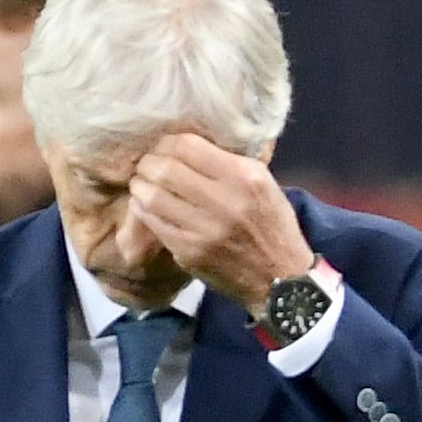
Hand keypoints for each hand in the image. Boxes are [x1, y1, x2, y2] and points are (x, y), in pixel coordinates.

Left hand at [127, 133, 312, 314]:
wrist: (280, 279)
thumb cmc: (272, 225)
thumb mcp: (263, 183)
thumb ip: (229, 161)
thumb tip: (188, 144)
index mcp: (244, 177)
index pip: (188, 147)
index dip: (167, 142)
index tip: (163, 145)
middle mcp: (224, 202)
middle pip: (165, 169)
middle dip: (148, 162)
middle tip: (146, 164)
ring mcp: (204, 230)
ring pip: (153, 197)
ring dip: (140, 185)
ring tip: (141, 182)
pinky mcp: (190, 253)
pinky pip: (154, 224)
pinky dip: (142, 209)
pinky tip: (143, 204)